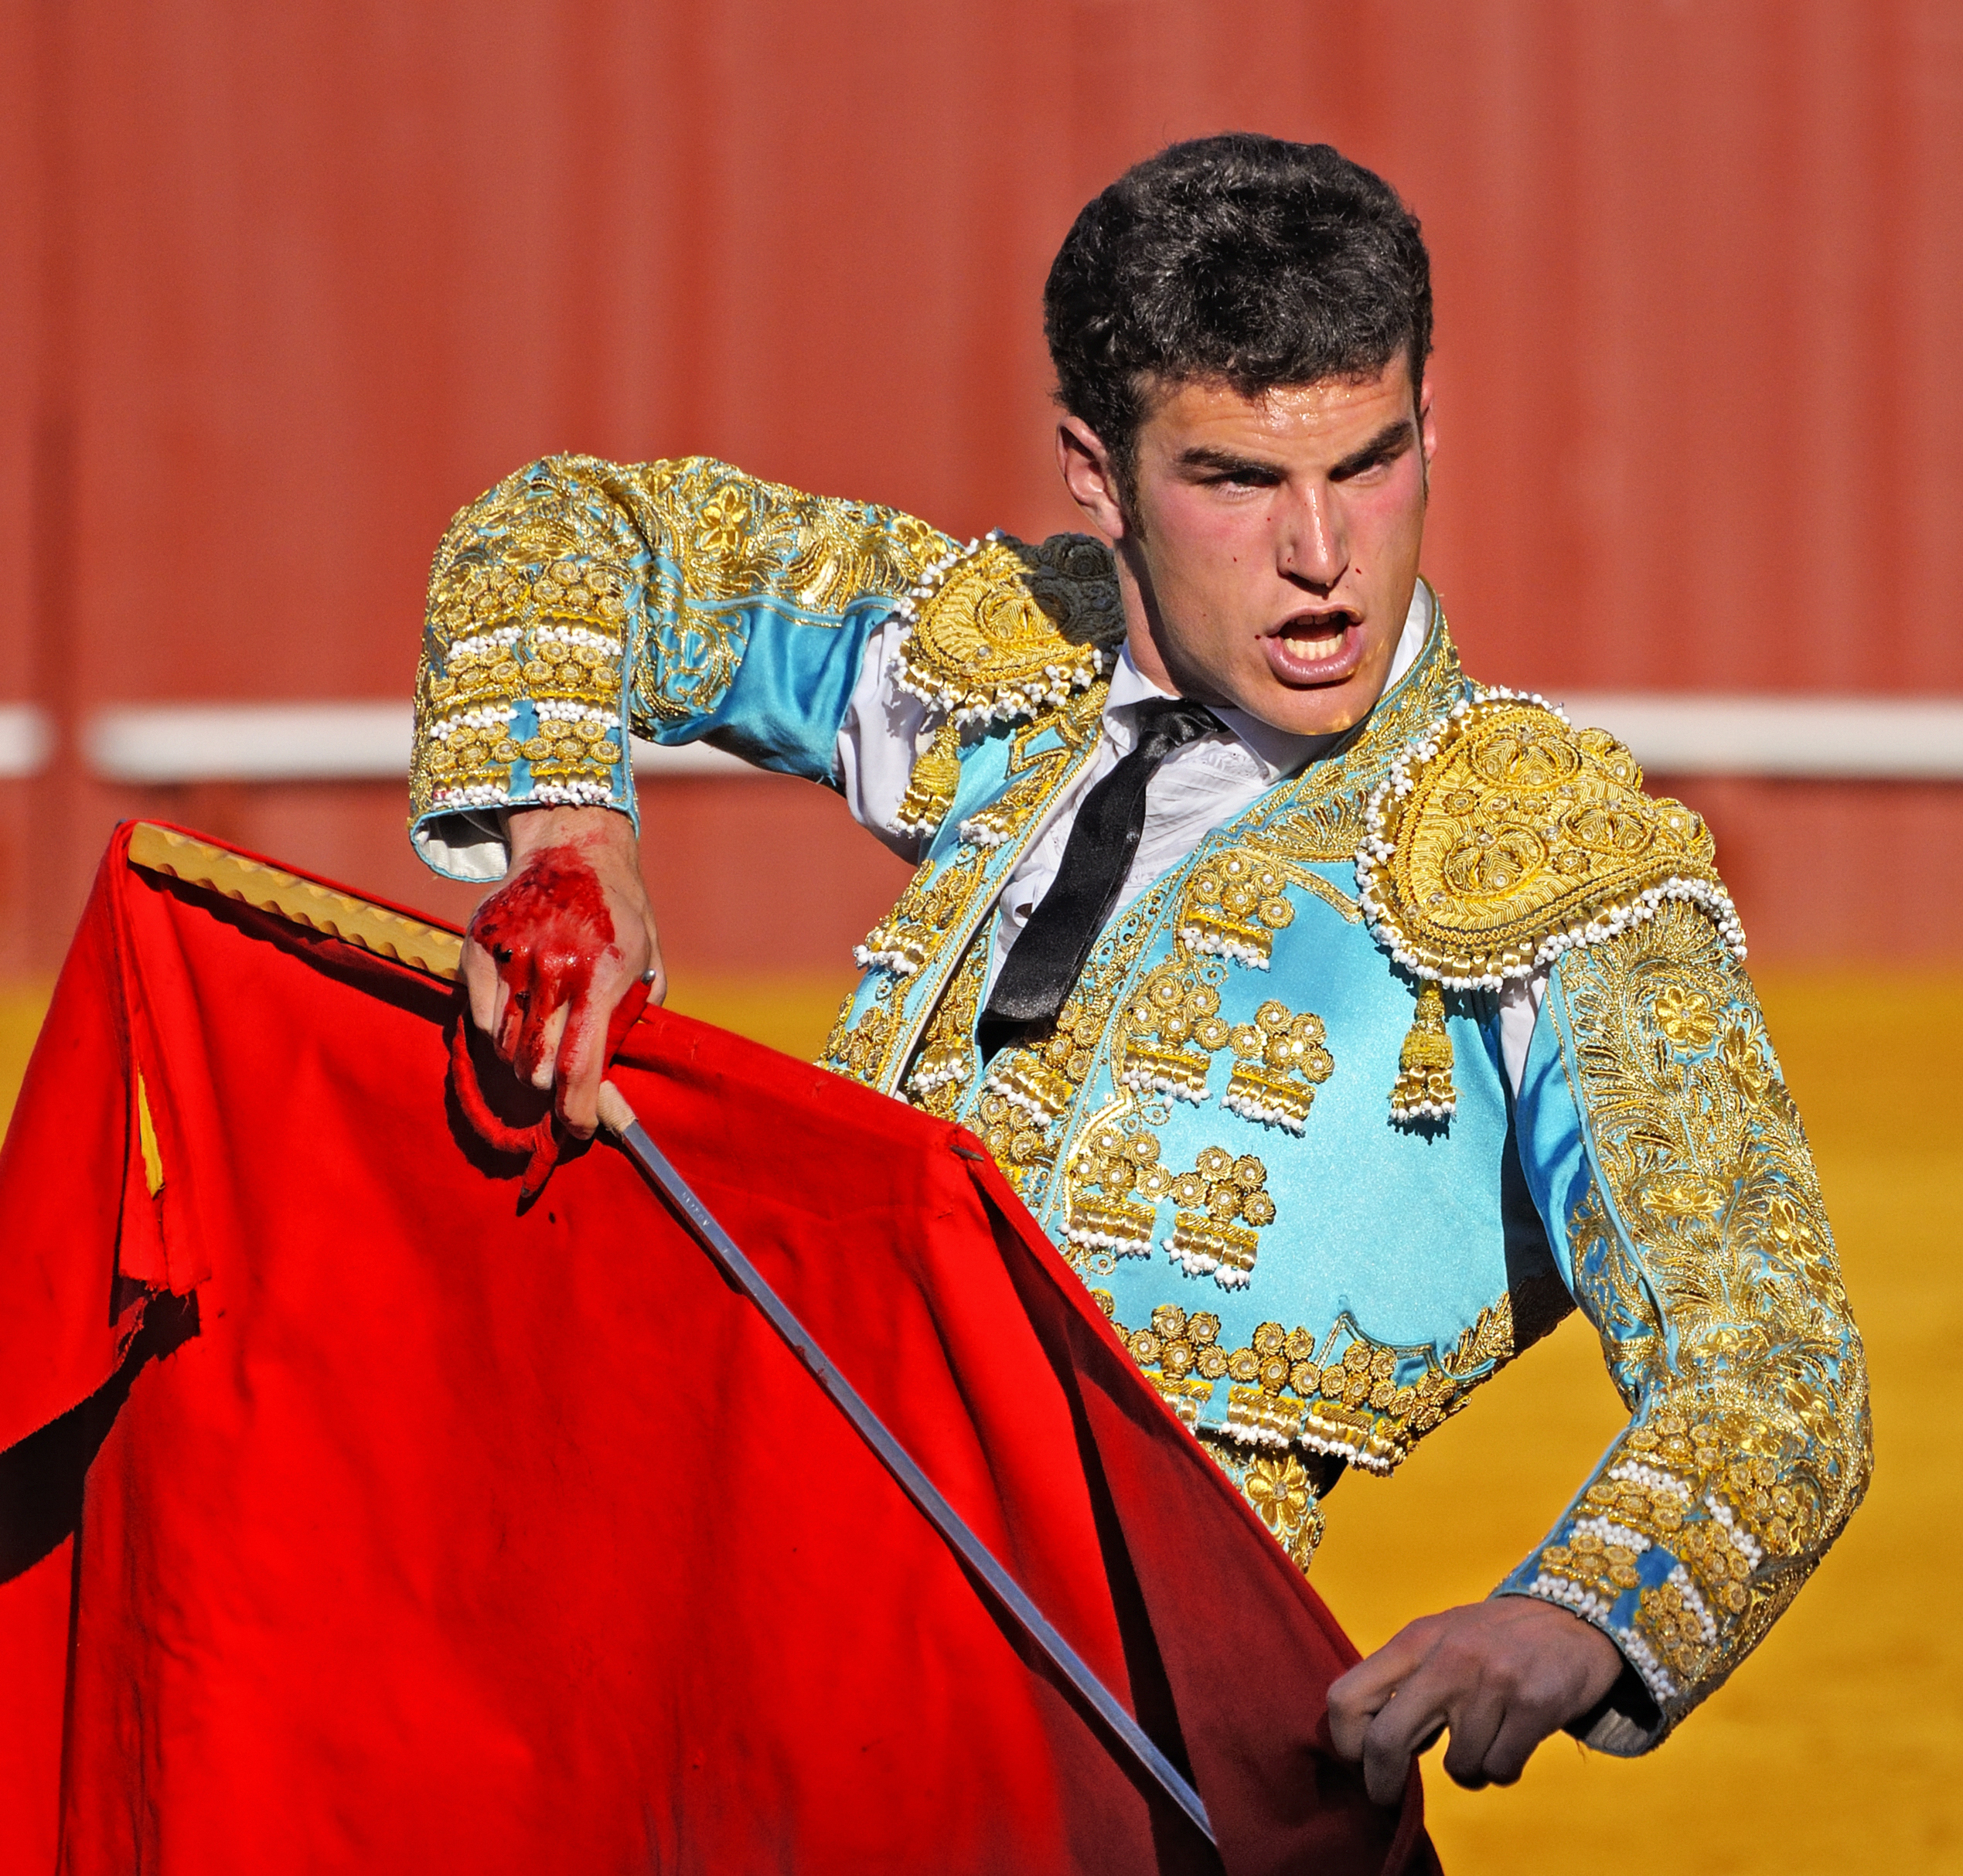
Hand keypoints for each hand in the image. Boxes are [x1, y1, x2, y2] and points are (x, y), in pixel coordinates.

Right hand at [461, 805, 663, 1137]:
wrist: (572, 850)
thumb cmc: (619, 915)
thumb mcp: (647, 963)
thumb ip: (633, 1019)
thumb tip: (610, 1081)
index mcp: (600, 974)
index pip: (579, 1065)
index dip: (576, 1110)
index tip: (579, 1130)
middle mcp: (551, 967)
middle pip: (535, 1066)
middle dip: (550, 1088)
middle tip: (562, 1083)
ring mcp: (509, 957)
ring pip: (504, 1047)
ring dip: (524, 1058)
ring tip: (545, 1036)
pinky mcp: (477, 949)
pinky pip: (481, 1018)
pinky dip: (499, 1028)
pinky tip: (521, 1008)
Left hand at [1328, 1598, 1624, 1803]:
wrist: (1574, 1617)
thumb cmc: (1494, 1638)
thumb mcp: (1441, 1640)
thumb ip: (1405, 1680)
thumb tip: (1370, 1745)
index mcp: (1415, 1640)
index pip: (1348, 1695)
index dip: (1346, 1740)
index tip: (1358, 1761)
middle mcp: (1447, 1658)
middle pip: (1386, 1741)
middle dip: (1382, 1781)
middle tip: (1387, 1796)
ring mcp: (1491, 1682)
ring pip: (1457, 1767)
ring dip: (1468, 1770)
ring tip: (1484, 1741)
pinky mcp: (1534, 1705)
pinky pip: (1500, 1770)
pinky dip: (1502, 1770)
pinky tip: (1512, 1742)